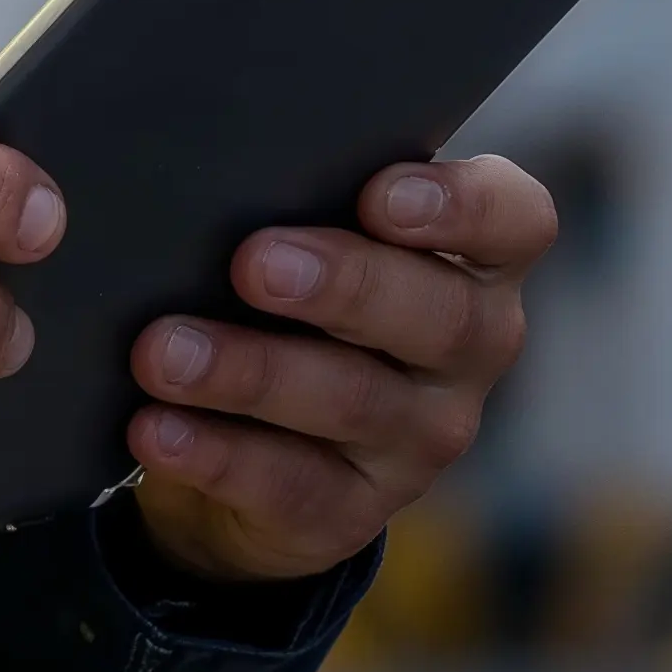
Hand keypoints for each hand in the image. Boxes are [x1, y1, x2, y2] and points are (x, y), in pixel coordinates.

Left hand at [122, 152, 557, 583]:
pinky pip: (292, 486)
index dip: (463, 207)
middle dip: (344, 286)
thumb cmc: (283, 294)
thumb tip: (213, 158)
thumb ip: (296, 196)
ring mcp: (418, 441)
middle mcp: (467, 351)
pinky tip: (157, 429)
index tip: (379, 194)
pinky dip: (217, 454)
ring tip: (163, 351)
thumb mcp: (302, 237)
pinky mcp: (353, 513)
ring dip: (251, 373)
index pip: (515, 223)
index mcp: (471, 261)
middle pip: (438, 317)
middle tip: (252, 264)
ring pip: (352, 402)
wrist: (242, 442)